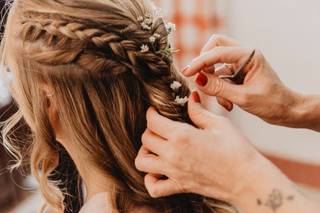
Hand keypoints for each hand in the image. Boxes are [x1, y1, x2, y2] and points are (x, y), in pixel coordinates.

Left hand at [135, 92, 264, 201]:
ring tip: (156, 148)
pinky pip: (154, 188)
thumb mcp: (219, 124)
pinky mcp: (180, 187)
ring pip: (141, 162)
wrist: (248, 180)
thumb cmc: (237, 151)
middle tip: (160, 127)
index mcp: (181, 135)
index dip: (151, 113)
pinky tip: (159, 171)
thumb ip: (199, 111)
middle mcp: (173, 154)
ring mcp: (174, 172)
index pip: (152, 121)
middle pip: (145, 139)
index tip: (155, 111)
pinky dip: (150, 180)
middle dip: (150, 130)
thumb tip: (191, 97)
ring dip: (145, 153)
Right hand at [183, 35, 306, 127]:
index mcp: (249, 55)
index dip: (200, 62)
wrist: (287, 111)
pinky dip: (219, 91)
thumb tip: (198, 80)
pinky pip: (219, 78)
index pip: (218, 51)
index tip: (187, 73)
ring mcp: (240, 65)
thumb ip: (219, 88)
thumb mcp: (243, 98)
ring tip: (223, 102)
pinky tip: (228, 104)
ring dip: (213, 83)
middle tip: (198, 79)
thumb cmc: (272, 103)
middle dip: (204, 63)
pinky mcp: (237, 75)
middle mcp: (244, 56)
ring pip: (215, 65)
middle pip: (215, 47)